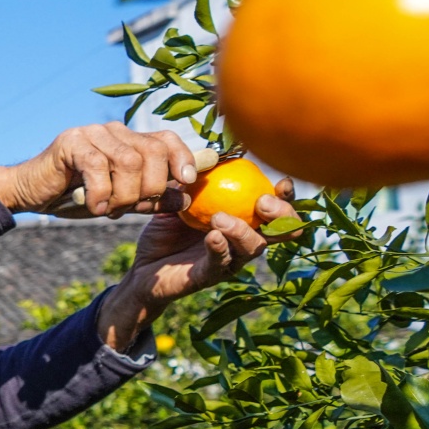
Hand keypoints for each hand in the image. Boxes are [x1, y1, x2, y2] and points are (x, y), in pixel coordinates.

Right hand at [0, 124, 206, 216]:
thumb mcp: (120, 201)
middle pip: (153, 152)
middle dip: (150, 187)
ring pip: (128, 161)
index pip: (166, 139)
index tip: (187, 181)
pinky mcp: (71, 141)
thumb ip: (150, 199)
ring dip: (124, 195)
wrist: (30, 192)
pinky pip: (97, 166)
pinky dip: (100, 193)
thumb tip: (185, 200)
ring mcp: (92, 133)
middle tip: (131, 208)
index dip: (183, 157)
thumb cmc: (75, 196)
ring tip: (109, 210)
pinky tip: (94, 207)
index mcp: (129, 141)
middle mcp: (114, 131)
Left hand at [94, 191, 296, 349]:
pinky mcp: (209, 275)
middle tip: (262, 202)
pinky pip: (220, 262)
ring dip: (242, 230)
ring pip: (253, 247)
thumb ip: (195, 177)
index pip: (277, 207)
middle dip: (280, 215)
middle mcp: (245, 240)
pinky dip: (219, 248)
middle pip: (282, 231)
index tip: (282, 182)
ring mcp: (230, 260)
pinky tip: (212, 236)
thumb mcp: (179, 197)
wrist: (142, 266)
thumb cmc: (167, 229)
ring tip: (219, 218)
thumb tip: (210, 153)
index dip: (286, 196)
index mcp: (244, 218)